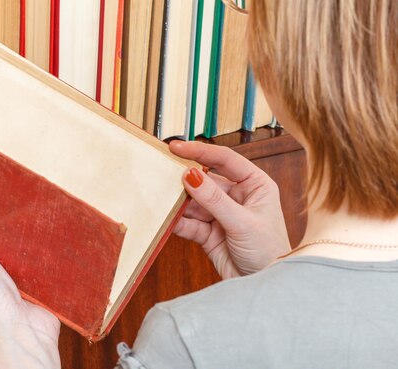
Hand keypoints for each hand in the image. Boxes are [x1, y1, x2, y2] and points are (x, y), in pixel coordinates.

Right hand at [169, 141, 290, 278]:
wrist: (265, 286)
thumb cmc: (269, 252)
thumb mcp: (242, 222)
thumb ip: (214, 199)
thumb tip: (190, 175)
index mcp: (255, 185)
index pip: (225, 160)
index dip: (200, 152)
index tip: (176, 147)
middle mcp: (237, 197)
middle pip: (205, 180)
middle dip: (185, 180)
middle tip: (163, 173)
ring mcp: (221, 214)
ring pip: (194, 202)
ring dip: (180, 203)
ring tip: (163, 200)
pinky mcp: (209, 233)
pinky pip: (189, 222)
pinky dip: (178, 222)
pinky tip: (168, 220)